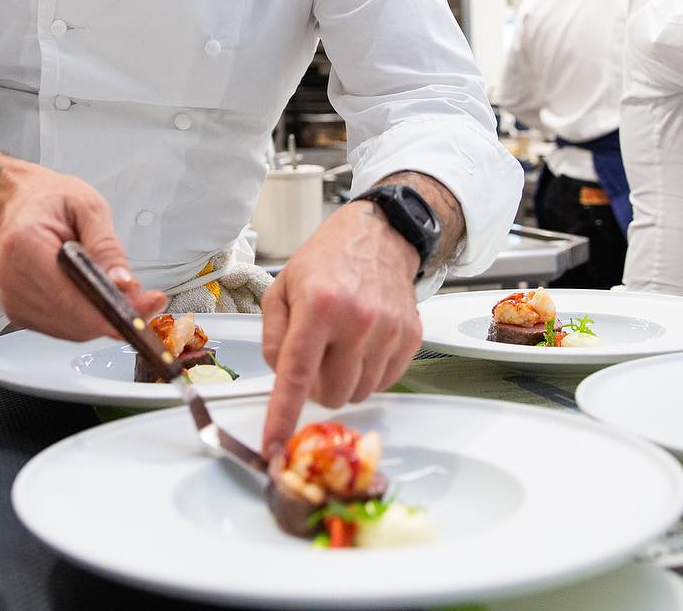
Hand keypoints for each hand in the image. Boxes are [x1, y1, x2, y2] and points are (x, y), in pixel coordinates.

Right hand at [0, 162, 164, 339]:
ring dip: (103, 319)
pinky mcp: (18, 311)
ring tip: (124, 295)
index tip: (137, 313)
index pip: (66, 294)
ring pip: (70, 329)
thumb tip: (121, 282)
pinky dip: (87, 319)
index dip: (105, 312)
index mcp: (25, 245)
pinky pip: (62, 327)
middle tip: (146, 301)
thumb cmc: (52, 201)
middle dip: (113, 315)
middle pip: (70, 317)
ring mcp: (12, 298)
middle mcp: (12, 277)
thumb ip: (107, 246)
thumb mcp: (89, 208)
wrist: (25, 203)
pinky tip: (100, 300)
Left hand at [260, 201, 423, 456]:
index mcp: (319, 305)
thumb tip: (281, 379)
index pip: (296, 374)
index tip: (274, 446)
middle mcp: (357, 320)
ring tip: (341, 345)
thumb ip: (273, 337)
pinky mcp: (410, 337)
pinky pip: (385, 382)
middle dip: (317, 387)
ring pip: (358, 393)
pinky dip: (368, 374)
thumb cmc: (327, 260)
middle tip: (316, 358)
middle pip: (330, 394)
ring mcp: (388, 330)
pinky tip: (363, 346)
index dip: (283, 415)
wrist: (378, 235)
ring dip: (344, 381)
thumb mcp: (282, 288)